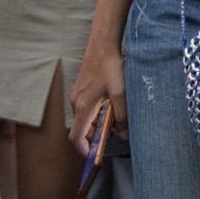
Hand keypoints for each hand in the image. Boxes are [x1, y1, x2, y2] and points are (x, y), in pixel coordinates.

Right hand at [69, 36, 126, 150]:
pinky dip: (98, 111)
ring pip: (86, 117)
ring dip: (99, 122)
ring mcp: (77, 94)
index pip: (75, 137)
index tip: (94, 156)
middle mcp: (76, 102)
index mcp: (83, 107)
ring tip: (117, 115)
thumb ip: (122, 117)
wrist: (103, 42)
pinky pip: (87, 107)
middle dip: (96, 135)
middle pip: (82, 128)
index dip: (83, 150)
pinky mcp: (82, 87)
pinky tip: (113, 102)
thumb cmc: (111, 66)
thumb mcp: (120, 94)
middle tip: (115, 133)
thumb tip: (124, 135)